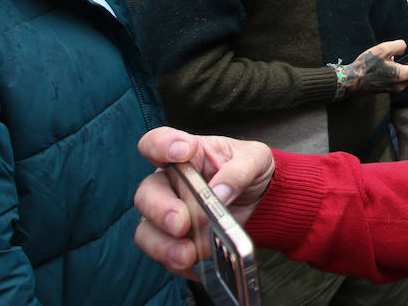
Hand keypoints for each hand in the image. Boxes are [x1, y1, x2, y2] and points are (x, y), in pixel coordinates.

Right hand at [133, 128, 274, 279]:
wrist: (261, 198)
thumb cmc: (250, 170)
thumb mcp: (256, 160)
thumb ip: (239, 171)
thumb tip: (219, 192)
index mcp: (186, 155)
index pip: (157, 142)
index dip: (161, 146)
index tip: (181, 152)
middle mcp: (170, 183)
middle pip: (147, 193)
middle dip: (161, 210)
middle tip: (181, 223)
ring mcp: (168, 214)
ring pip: (147, 230)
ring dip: (164, 245)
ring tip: (188, 254)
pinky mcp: (175, 241)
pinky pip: (164, 255)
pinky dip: (178, 263)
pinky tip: (196, 265)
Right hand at [342, 39, 407, 95]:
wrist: (351, 81)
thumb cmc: (366, 65)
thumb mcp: (383, 49)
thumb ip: (398, 46)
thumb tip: (404, 48)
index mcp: (403, 75)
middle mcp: (401, 85)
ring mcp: (395, 89)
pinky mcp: (389, 89)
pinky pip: (402, 80)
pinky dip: (405, 71)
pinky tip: (397, 63)